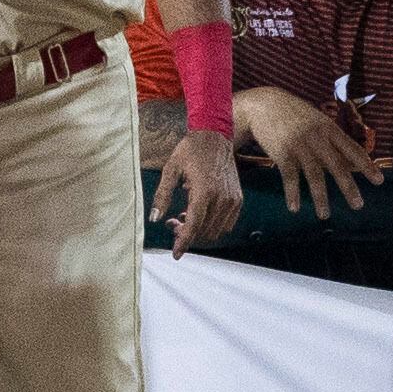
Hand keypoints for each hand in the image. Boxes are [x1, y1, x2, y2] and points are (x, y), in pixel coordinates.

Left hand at [147, 124, 246, 250]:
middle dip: (186, 233)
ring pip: (215, 231)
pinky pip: (226, 224)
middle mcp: (221, 198)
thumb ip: (162, 196)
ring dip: (199, 230)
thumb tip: (155, 219)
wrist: (214, 137)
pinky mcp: (237, 199)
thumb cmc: (191, 151)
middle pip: (203, 231)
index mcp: (204, 191)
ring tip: (184, 215)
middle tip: (172, 222)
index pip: (193, 226)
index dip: (183, 242)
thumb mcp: (171, 170)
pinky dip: (212, 225)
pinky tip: (199, 212)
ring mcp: (232, 200)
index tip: (176, 254)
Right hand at [232, 84, 371, 213]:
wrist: (264, 104)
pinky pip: (289, 177)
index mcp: (329, 129)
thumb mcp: (317, 121)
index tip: (379, 181)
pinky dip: (292, 193)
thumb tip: (352, 162)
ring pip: (314, 175)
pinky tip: (295, 208)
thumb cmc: (295, 114)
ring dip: (320, 198)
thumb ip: (333, 140)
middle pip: (336, 165)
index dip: (367, 166)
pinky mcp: (282, 152)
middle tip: (358, 206)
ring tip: (324, 215)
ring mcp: (300, 145)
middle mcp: (317, 137)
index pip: (352, 149)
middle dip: (348, 187)